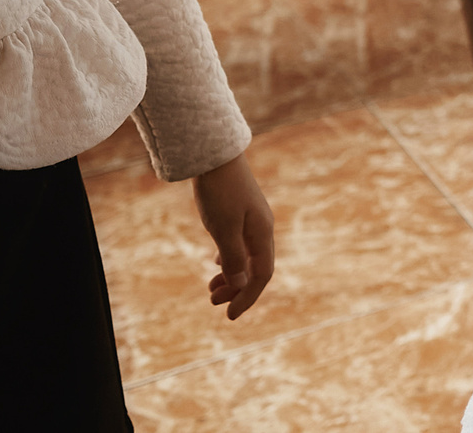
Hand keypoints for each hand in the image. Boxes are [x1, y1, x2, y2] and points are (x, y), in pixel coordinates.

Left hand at [190, 153, 275, 319]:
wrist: (216, 157)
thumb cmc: (220, 192)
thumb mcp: (223, 228)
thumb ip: (233, 257)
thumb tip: (241, 284)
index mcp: (262, 233)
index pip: (262, 274)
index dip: (248, 297)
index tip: (230, 316)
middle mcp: (261, 228)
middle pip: (255, 268)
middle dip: (237, 289)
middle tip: (212, 301)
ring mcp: (251, 220)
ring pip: (246, 257)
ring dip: (231, 276)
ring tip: (210, 287)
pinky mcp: (240, 213)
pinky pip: (239, 245)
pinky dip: (229, 259)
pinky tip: (216, 263)